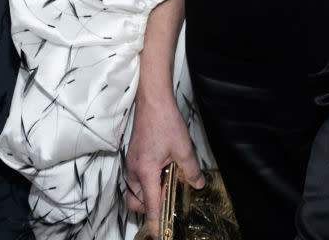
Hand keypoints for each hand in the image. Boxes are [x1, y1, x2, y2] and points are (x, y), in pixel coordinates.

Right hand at [125, 91, 204, 236]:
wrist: (152, 101)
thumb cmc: (165, 121)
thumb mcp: (183, 147)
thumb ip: (191, 169)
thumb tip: (198, 184)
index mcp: (145, 172)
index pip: (150, 205)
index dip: (156, 222)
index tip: (159, 234)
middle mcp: (134, 171)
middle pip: (136, 202)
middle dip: (148, 209)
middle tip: (166, 205)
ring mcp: (131, 163)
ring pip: (134, 191)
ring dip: (146, 195)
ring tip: (164, 187)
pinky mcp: (132, 156)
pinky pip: (134, 179)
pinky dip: (144, 184)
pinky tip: (159, 173)